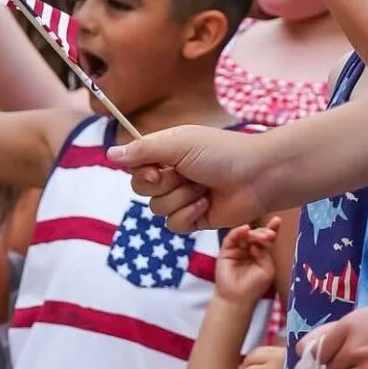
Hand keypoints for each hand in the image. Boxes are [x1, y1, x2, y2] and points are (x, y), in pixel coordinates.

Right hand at [109, 124, 265, 231]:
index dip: (141, 171)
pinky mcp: (195, 219)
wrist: (257, 176)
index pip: (134, 166)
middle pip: (141, 190)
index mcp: (167, 153)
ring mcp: (183, 198)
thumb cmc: (221, 152)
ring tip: (203, 189)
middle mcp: (172, 175)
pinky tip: (207, 204)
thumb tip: (109, 154)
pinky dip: (188, 215)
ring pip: (156, 209)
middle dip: (164, 185)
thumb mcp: (178, 143)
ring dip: (180, 199)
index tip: (156, 169)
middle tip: (186, 175)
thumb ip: (142, 150)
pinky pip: (173, 225)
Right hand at [213, 222, 279, 306]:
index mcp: (261, 254)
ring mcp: (237, 249)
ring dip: (254, 233)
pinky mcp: (226, 251)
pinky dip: (238, 232)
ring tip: (262, 236)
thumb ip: (266, 252)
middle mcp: (249, 249)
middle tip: (270, 235)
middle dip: (264, 233)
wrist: (238, 299)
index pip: (266, 239)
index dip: (272, 229)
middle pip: (256, 235)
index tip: (278, 220)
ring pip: (245, 234)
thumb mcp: (267, 268)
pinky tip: (245, 230)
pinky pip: (231, 238)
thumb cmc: (254, 287)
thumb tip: (258, 242)